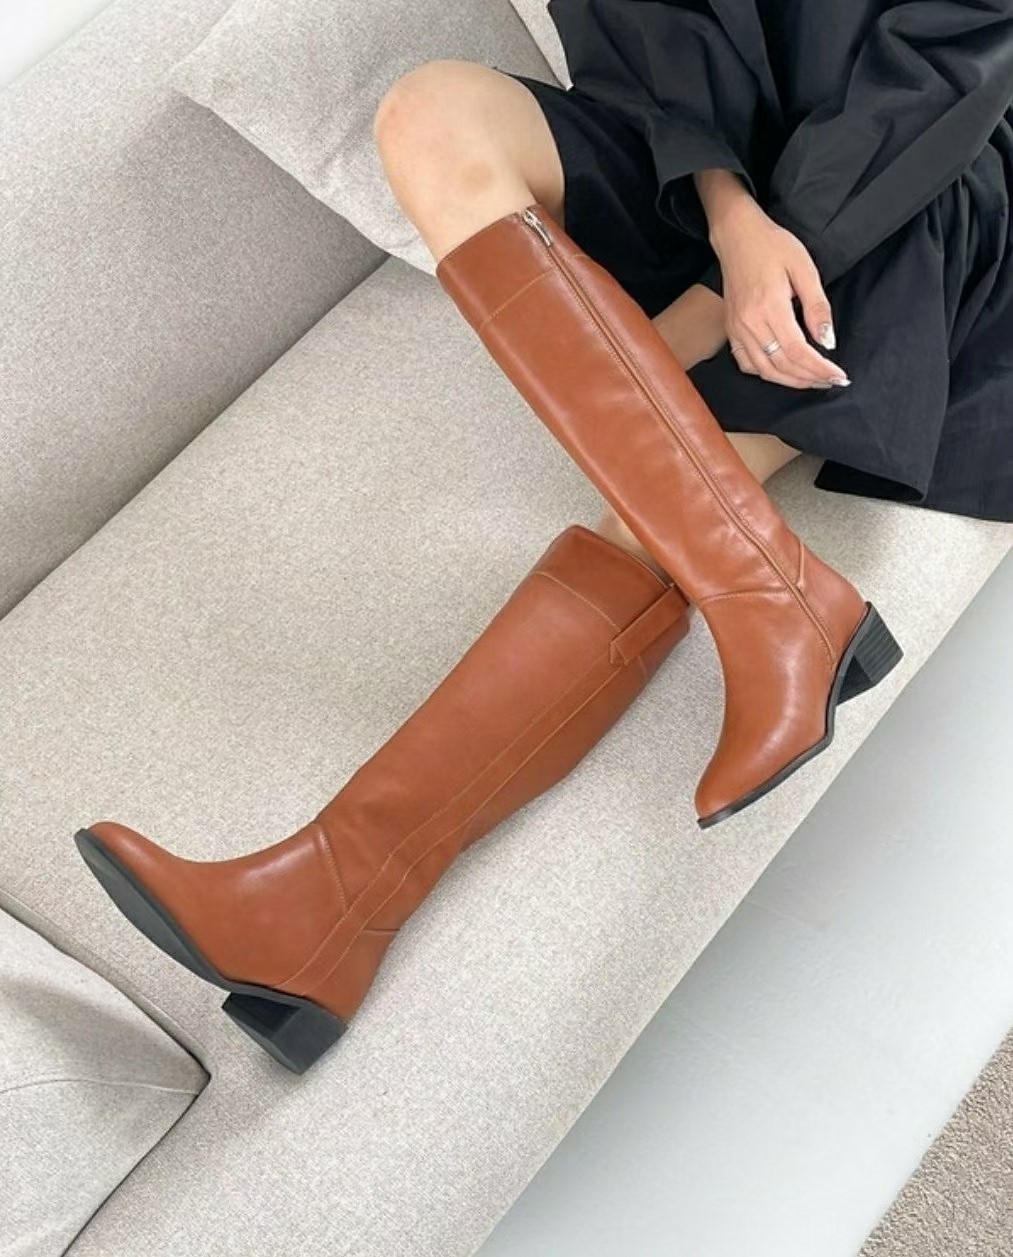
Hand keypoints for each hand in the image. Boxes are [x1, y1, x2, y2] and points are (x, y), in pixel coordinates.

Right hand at [708, 193, 849, 389]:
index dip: (820, 369)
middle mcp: (749, 324)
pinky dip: (766, 373)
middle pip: (782, 366)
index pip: (798, 352)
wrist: (738, 236)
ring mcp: (737, 329)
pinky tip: (783, 370)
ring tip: (813, 380)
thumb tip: (827, 342)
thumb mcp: (804, 269)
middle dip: (810, 378)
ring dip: (790, 381)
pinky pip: (747, 363)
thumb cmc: (773, 246)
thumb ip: (817, 308)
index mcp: (769, 308)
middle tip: (832, 381)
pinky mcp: (731, 330)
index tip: (840, 376)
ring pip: (764, 370)